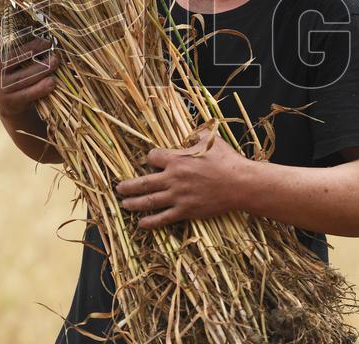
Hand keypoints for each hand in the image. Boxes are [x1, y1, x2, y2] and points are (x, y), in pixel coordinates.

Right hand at [0, 35, 59, 118]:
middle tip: (48, 42)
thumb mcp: (6, 55)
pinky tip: (52, 81)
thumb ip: (15, 42)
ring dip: (42, 68)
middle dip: (32, 49)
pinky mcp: (10, 101)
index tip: (26, 31)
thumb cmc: (13, 70)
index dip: (9, 38)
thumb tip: (35, 24)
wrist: (9, 101)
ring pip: (23, 77)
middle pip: (12, 59)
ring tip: (56, 60)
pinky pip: (27, 93)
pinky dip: (41, 88)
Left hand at [115, 133, 251, 229]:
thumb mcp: (212, 140)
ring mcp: (178, 196)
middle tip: (118, 188)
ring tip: (124, 205)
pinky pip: (164, 218)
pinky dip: (151, 222)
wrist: (240, 184)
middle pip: (143, 182)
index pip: (152, 157)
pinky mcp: (186, 211)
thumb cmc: (227, 160)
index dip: (150, 157)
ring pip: (149, 201)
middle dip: (128, 186)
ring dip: (134, 203)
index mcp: (177, 159)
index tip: (151, 160)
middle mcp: (173, 178)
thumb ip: (197, 136)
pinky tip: (141, 224)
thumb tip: (192, 134)